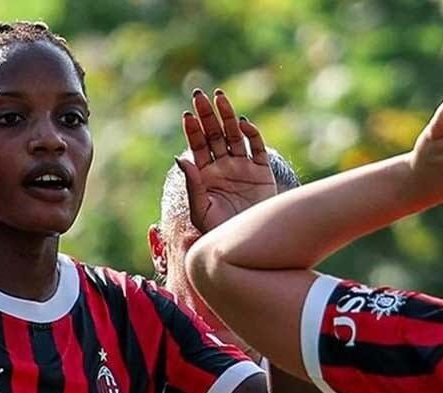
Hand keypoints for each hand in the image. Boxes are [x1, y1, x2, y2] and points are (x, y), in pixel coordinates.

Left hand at [176, 89, 275, 232]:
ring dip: (227, 116)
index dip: (193, 130)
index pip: (197, 146)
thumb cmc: (219, 233)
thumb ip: (192, 184)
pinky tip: (242, 124)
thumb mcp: (201, 210)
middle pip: (214, 134)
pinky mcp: (262, 172)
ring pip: (234, 135)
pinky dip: (251, 134)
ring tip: (219, 98)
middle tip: (199, 95)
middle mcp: (223, 167)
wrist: (248, 246)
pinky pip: (256, 147)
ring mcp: (243, 168)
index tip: (188, 115)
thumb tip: (180, 157)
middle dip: (207, 115)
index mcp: (205, 175)